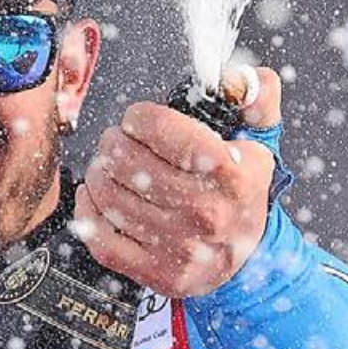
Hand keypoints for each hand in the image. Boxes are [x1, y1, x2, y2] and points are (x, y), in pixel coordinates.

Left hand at [74, 67, 280, 296]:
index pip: (162, 130)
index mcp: (231, 176)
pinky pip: (98, 235)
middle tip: (116, 141)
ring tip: (107, 166)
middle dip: (112, 142)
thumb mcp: (260, 143)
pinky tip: (95, 195)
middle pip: (125, 161)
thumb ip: (255, 97)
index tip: (136, 119)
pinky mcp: (153, 272)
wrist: (248, 262)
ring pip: (107, 194)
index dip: (138, 117)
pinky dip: (87, 209)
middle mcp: (204, 213)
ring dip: (97, 172)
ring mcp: (177, 248)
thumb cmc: (242, 194)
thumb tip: (237, 76)